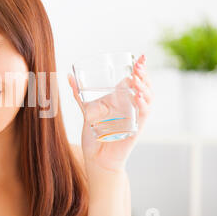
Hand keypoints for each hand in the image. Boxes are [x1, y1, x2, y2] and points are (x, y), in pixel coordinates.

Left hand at [68, 54, 153, 171]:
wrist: (97, 157)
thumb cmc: (94, 135)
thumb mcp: (86, 110)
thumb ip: (78, 94)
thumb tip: (68, 76)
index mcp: (122, 99)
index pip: (135, 80)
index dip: (140, 68)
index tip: (139, 57)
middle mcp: (131, 106)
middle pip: (144, 86)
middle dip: (143, 74)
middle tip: (138, 65)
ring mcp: (135, 116)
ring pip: (148, 97)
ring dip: (144, 86)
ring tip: (138, 78)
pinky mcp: (136, 128)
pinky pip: (144, 114)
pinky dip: (143, 104)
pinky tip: (139, 96)